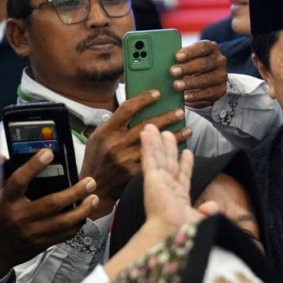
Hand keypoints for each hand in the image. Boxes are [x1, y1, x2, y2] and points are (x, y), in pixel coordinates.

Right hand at [0, 150, 98, 280]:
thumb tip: (4, 158)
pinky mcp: (40, 244)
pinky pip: (64, 234)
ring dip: (83, 209)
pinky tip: (84, 215)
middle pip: (52, 202)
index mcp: (5, 201)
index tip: (48, 153)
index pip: (19, 180)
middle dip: (76, 191)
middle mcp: (18, 216)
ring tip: (94, 198)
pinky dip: (77, 224)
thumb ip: (1, 178)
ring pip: (63, 221)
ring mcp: (31, 232)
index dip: (33, 165)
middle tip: (90, 182)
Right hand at [80, 89, 191, 217]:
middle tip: (181, 112)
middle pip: (147, 126)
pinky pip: (156, 162)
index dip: (144, 99)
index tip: (158, 94)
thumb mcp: (97, 138)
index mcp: (107, 131)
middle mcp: (116, 144)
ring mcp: (126, 160)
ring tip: (188, 130)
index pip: (127, 109)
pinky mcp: (133, 174)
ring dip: (175, 137)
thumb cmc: (97, 159)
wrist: (94, 188)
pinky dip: (171, 157)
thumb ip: (113, 125)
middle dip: (167, 117)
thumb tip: (133, 109)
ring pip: (156, 145)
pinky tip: (182, 152)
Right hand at [140, 124, 216, 233]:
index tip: (187, 153)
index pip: (183, 177)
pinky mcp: (151, 180)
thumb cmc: (184, 233)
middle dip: (168, 148)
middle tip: (167, 133)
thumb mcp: (200, 221)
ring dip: (156, 142)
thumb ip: (207, 212)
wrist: (171, 235)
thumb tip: (212, 207)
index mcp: (179, 199)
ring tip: (154, 128)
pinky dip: (148, 146)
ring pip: (158, 157)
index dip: (185, 165)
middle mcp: (168, 189)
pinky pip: (150, 159)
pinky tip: (146, 134)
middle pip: (169, 163)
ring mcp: (158, 183)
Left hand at [171, 40, 227, 108]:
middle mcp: (219, 61)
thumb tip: (163, 60)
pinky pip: (208, 93)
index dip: (190, 52)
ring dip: (190, 83)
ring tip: (176, 86)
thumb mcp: (189, 57)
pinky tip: (185, 97)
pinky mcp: (220, 90)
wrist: (209, 79)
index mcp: (211, 48)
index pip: (202, 47)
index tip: (177, 57)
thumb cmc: (193, 64)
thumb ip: (180, 57)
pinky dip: (195, 95)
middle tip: (172, 72)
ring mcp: (221, 76)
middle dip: (187, 68)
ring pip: (206, 79)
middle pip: (204, 64)